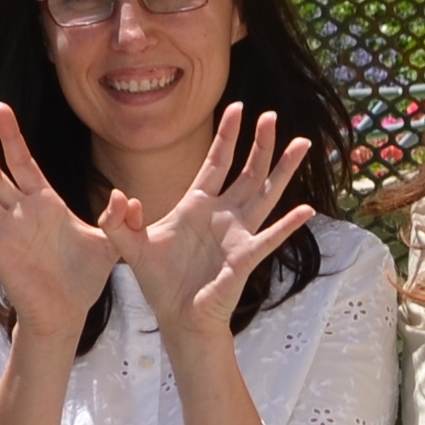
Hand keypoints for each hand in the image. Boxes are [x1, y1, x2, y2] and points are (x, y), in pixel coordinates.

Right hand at [0, 102, 119, 341]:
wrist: (68, 312)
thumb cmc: (85, 277)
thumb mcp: (109, 243)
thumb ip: (117, 219)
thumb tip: (127, 196)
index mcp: (45, 203)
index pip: (23, 161)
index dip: (12, 136)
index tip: (1, 109)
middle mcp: (21, 213)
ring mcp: (6, 232)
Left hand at [101, 102, 314, 339]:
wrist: (177, 317)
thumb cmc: (159, 282)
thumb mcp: (130, 246)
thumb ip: (118, 221)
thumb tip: (121, 196)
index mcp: (197, 204)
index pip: (216, 161)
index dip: (227, 135)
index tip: (238, 107)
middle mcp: (223, 214)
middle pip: (247, 170)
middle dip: (260, 143)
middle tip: (272, 116)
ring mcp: (238, 234)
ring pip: (265, 194)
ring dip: (283, 170)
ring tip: (302, 143)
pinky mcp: (245, 257)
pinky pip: (270, 238)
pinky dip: (287, 225)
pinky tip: (306, 210)